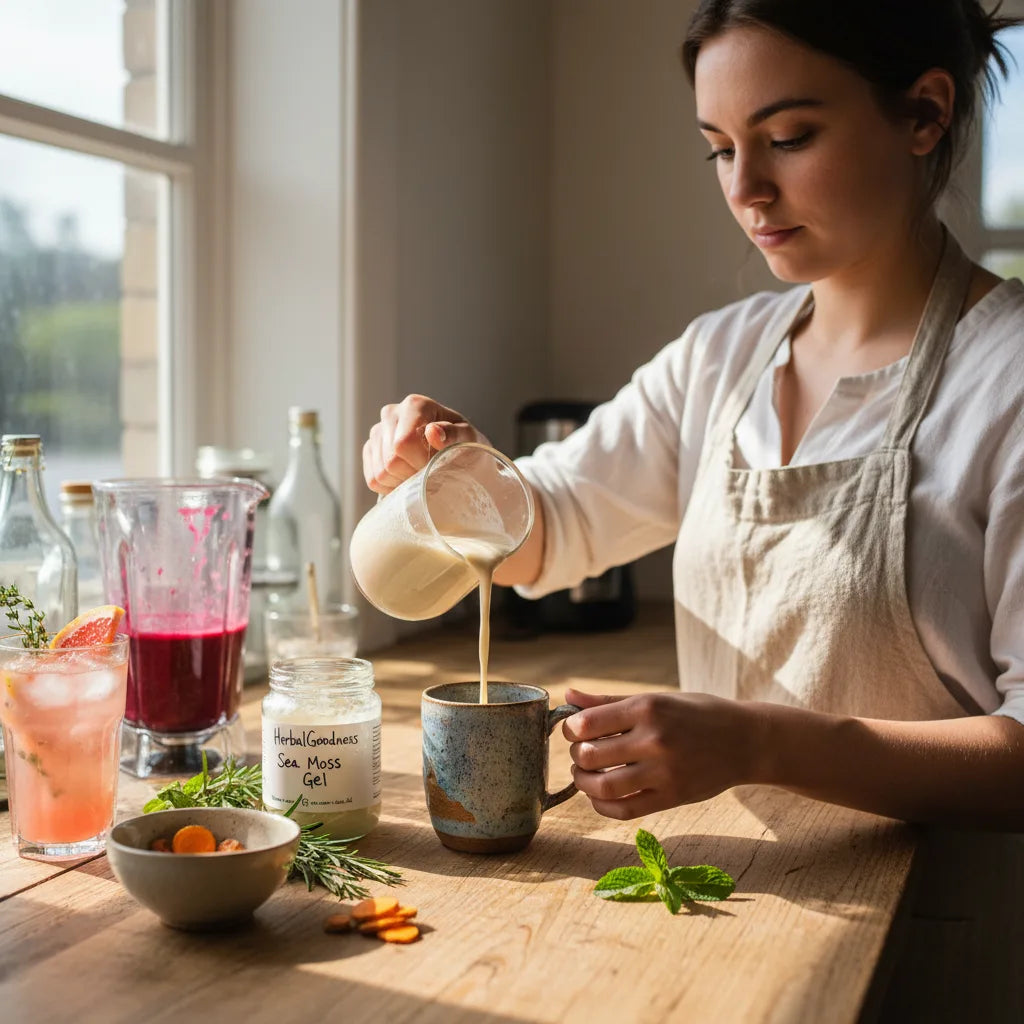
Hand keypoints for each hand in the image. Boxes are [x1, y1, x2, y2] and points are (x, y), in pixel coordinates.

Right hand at [362, 394, 490, 494]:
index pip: (403, 444)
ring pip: (381, 472)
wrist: (455, 452)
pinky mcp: (370, 449)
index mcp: (414, 405)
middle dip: (412, 474)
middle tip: (429, 472)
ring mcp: (377, 431)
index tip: (435, 465)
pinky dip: (392, 486)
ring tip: (419, 474)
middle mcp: (391, 413)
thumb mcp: (468, 438)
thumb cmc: (463, 443)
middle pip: (391, 460)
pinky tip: (407, 478)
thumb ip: (453, 434)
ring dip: (403, 481)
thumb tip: (432, 431)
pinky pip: (373, 479)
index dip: (419, 463)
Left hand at [562, 687, 765, 818]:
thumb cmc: (697, 714)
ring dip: (584, 783)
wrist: (746, 740)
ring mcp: (664, 772)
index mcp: (647, 708)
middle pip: (590, 755)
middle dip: (576, 756)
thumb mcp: (656, 698)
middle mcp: (654, 739)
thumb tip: (568, 696)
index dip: (570, 729)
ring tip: (585, 775)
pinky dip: (602, 806)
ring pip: (603, 786)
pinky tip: (600, 796)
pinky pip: (624, 809)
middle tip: (581, 753)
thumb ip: (609, 701)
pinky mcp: (672, 797)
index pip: (587, 723)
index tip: (575, 730)